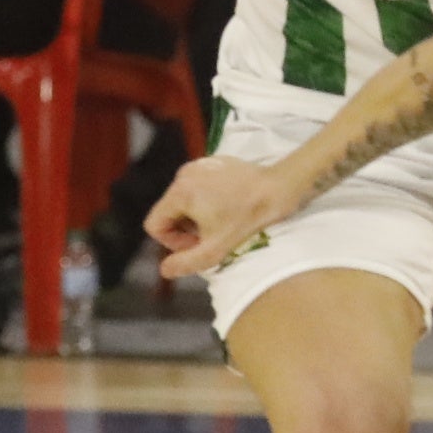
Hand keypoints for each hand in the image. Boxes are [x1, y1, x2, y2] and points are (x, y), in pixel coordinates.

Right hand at [148, 154, 294, 279]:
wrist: (277, 189)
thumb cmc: (247, 220)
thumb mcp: (215, 249)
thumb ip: (186, 262)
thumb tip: (164, 270)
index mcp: (179, 193)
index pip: (154, 224)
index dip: (172, 241)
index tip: (197, 244)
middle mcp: (183, 174)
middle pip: (168, 211)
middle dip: (185, 228)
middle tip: (211, 236)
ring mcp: (198, 165)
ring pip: (183, 200)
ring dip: (196, 215)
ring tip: (221, 221)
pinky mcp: (212, 162)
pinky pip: (197, 186)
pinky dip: (206, 199)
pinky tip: (228, 205)